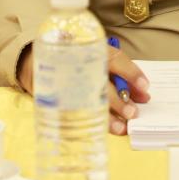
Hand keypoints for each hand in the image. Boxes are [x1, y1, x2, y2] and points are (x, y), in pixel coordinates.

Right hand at [15, 44, 151, 135]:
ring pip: (87, 100)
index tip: (145, 87)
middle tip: (132, 113)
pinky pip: (72, 110)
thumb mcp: (96, 56)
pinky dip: (87, 122)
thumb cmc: (75, 56)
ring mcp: (64, 80)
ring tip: (121, 128)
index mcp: (91, 49)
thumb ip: (120, 73)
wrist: (33, 57)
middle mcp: (78, 63)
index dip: (131, 73)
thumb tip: (143, 94)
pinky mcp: (54, 96)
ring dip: (106, 116)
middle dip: (118, 100)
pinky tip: (99, 130)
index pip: (115, 59)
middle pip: (100, 83)